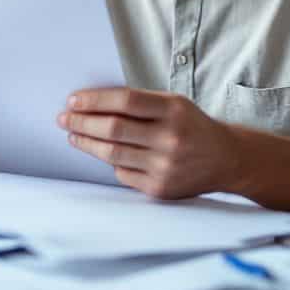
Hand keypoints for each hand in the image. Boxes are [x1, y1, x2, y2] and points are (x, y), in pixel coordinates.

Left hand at [57, 87, 240, 199]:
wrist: (226, 160)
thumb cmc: (191, 126)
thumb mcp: (173, 104)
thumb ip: (139, 103)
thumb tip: (91, 105)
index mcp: (174, 110)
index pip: (125, 101)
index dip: (94, 100)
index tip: (72, 100)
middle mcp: (171, 138)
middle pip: (113, 129)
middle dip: (82, 123)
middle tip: (63, 119)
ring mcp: (166, 166)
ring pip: (112, 154)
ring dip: (86, 143)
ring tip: (73, 136)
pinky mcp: (161, 188)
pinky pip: (122, 174)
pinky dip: (110, 163)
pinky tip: (103, 154)